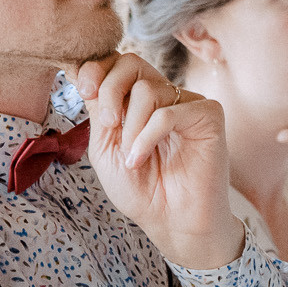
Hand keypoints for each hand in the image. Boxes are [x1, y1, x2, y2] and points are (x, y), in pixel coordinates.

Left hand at [75, 53, 244, 269]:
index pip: (117, 63)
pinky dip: (147, 137)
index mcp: (138, 101)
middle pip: (132, 63)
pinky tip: (140, 159)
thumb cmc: (141, 191)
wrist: (172, 223)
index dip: (97, 68)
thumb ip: (97, 108)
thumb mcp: (105, 146)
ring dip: (131, 127)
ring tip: (131, 158)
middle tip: (107, 124)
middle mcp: (165, 97)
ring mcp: (188, 105)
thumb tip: (79, 68)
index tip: (83, 89)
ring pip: (148, 90)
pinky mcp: (208, 116)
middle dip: (109, 89)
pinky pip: (169, 113)